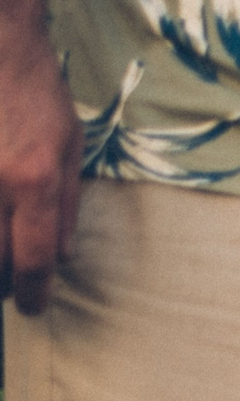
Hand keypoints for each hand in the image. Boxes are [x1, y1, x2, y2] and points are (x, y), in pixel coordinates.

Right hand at [0, 31, 82, 315]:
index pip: (32, 260)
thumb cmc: (36, 93)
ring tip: (1, 271)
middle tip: (12, 292)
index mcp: (35, 182)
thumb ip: (67, 206)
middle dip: (3, 284)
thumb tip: (61, 257)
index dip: (33, 293)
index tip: (33, 307)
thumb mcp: (71, 147)